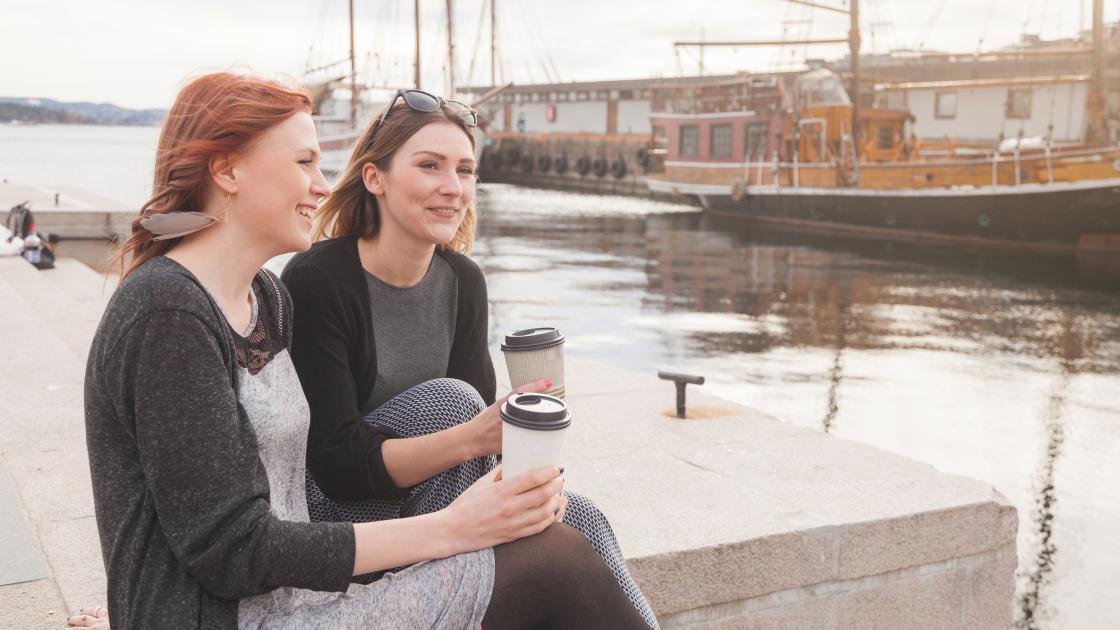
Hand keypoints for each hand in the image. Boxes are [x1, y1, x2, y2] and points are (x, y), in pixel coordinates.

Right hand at [444, 464, 563, 552]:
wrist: (453, 531)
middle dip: (556, 485)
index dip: (549, 472)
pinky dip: (549, 518)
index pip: (532, 479)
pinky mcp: (513, 536)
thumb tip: (514, 462)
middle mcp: (509, 508)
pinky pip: (539, 528)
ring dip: (555, 501)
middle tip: (560, 479)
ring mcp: (513, 524)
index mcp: (501, 491)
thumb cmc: (466, 505)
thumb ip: (499, 472)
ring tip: (557, 494)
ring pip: (545, 512)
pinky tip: (550, 511)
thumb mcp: (481, 483)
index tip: (556, 467)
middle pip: (543, 494)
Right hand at [462, 379, 550, 458]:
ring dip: (542, 424)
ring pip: (529, 426)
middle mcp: (504, 415)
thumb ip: (509, 404)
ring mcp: (506, 429)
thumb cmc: (482, 423)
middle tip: (557, 402)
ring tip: (554, 420)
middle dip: (543, 406)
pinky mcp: (507, 443)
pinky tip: (544, 440)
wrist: (470, 439)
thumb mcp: (494, 408)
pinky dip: (533, 440)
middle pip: (528, 409)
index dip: (534, 386)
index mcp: (501, 405)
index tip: (548, 382)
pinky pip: (524, 441)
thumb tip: (528, 398)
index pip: (519, 392)